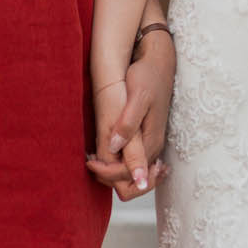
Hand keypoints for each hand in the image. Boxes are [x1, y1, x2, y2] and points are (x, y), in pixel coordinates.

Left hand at [88, 77, 160, 201]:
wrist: (159, 62)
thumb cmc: (147, 76)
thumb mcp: (138, 96)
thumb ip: (127, 124)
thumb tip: (114, 147)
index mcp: (150, 142)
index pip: (128, 176)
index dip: (106, 173)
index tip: (89, 160)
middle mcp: (152, 148)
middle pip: (131, 184)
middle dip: (108, 177)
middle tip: (90, 160)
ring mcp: (150, 144)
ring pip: (131, 175)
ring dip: (111, 172)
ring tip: (93, 157)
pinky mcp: (145, 138)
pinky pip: (132, 163)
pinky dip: (117, 164)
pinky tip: (104, 153)